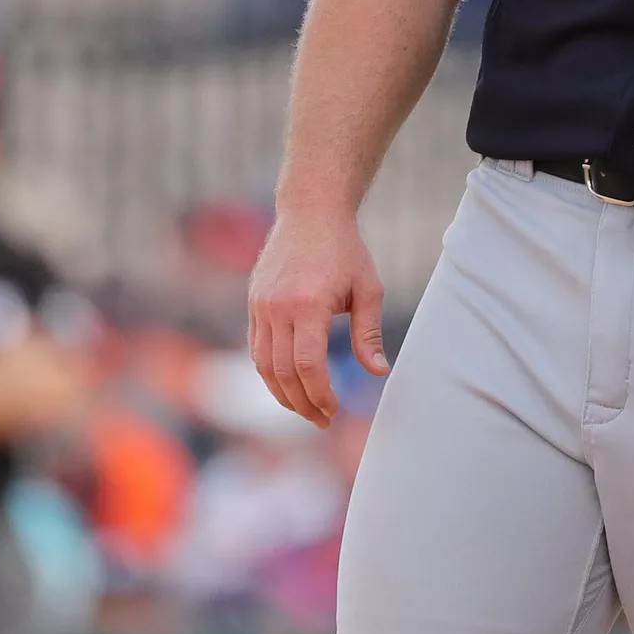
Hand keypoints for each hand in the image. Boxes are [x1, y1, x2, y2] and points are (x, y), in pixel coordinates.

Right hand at [247, 206, 387, 427]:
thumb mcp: (368, 288)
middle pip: (282, 372)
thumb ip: (369, 333)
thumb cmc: (346, 250)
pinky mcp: (253, 303)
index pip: (307, 365)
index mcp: (308, 305)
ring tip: (305, 409)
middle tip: (322, 420)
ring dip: (282, 393)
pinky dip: (270, 371)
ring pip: (263, 364)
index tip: (334, 411)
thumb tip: (379, 372)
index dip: (319, 394)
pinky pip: (256, 347)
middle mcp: (277, 308)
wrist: (310, 213)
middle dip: (302, 403)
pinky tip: (288, 383)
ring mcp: (260, 306)